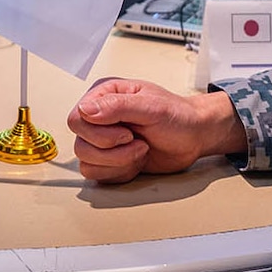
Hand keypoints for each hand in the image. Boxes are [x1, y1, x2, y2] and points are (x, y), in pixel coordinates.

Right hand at [68, 77, 245, 184]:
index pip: (77, 118)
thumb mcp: (151, 107)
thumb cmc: (178, 116)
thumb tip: (85, 109)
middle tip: (137, 141)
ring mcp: (103, 141)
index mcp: (105, 95)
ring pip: (86, 162)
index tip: (127, 132)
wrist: (194, 136)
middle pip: (80, 144)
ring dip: (117, 162)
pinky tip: (137, 161)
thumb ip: (117, 106)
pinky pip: (98, 175)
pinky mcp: (110, 160)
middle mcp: (100, 118)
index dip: (99, 133)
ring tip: (140, 150)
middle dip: (112, 150)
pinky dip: (119, 173)